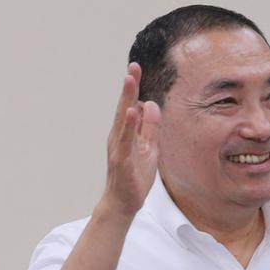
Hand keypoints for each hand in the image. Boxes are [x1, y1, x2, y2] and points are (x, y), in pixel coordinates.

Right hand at [100, 63, 160, 219]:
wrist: (124, 203)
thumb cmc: (135, 176)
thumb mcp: (149, 148)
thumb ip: (150, 127)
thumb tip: (150, 104)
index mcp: (126, 133)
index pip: (130, 106)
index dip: (133, 89)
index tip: (135, 69)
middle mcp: (118, 137)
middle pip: (124, 108)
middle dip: (129, 87)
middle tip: (133, 67)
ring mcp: (119, 148)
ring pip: (123, 120)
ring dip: (126, 100)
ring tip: (130, 81)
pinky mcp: (122, 161)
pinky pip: (126, 140)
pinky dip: (128, 126)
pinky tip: (131, 112)